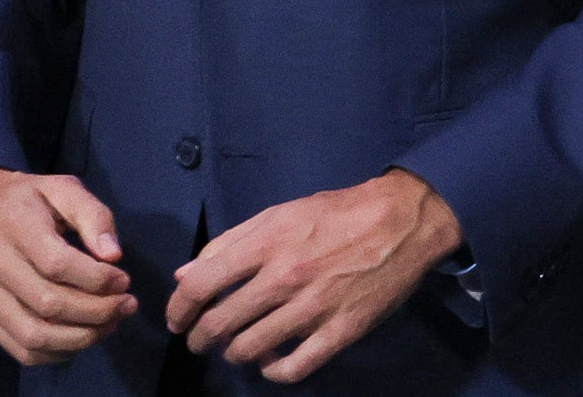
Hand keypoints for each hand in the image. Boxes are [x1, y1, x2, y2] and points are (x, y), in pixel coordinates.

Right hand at [0, 168, 134, 365]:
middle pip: (49, 304)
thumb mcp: (60, 187)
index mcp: (16, 228)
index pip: (57, 265)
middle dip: (97, 311)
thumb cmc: (22, 197)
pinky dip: (53, 353)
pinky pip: (18, 348)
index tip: (124, 280)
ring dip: (79, 338)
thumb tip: (114, 254)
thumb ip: (92, 214)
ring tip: (109, 325)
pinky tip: (79, 339)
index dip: (97, 279)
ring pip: (33, 334)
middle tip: (126, 305)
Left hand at [167, 169, 461, 383]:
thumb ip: (231, 242)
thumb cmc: (338, 212)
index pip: (199, 287)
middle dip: (200, 338)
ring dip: (232, 353)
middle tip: (203, 338)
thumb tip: (185, 276)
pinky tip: (270, 361)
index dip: (178, 309)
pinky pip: (292, 368)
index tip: (178, 319)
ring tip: (236, 347)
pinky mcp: (341, 330)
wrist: (404, 219)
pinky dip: (272, 371)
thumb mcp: (281, 213)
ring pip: (249, 349)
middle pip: (219, 325)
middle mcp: (285, 277)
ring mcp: (314, 308)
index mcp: (268, 243)